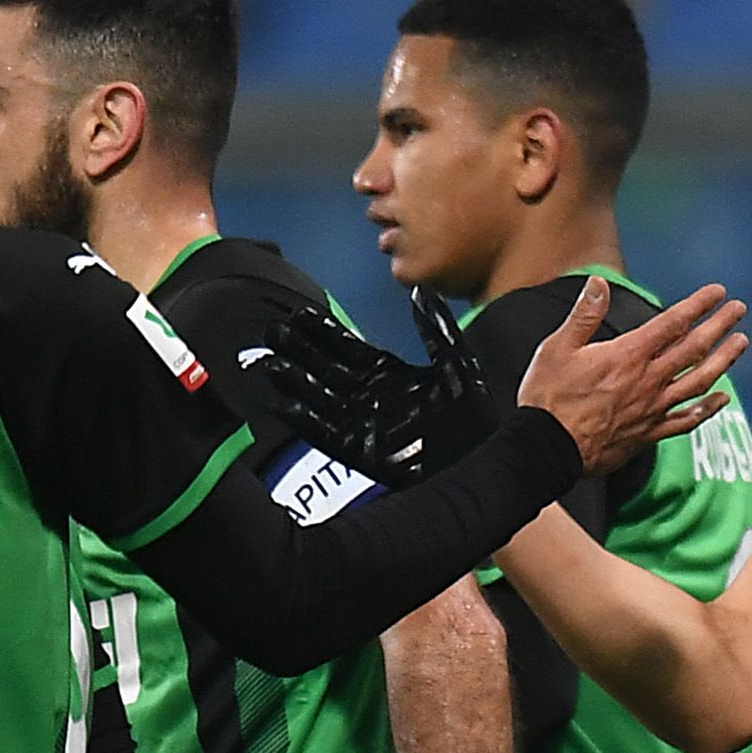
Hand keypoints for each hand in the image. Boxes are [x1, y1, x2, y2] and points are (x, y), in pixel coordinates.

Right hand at [257, 288, 495, 486]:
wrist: (481, 460)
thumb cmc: (472, 416)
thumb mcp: (456, 363)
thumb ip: (435, 329)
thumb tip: (420, 293)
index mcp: (385, 374)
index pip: (344, 347)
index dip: (321, 332)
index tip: (299, 314)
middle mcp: (367, 397)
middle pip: (323, 369)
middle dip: (299, 351)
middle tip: (273, 331)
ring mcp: (360, 424)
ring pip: (318, 398)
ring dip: (294, 382)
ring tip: (270, 363)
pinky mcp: (359, 452)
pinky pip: (325, 434)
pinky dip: (306, 421)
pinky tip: (286, 404)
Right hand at [517, 279, 747, 474]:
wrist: (547, 449)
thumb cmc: (548, 399)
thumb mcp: (557, 348)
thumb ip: (584, 315)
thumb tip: (598, 283)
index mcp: (628, 355)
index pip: (672, 323)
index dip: (698, 305)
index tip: (718, 292)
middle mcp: (648, 380)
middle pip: (694, 348)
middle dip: (720, 325)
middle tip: (739, 310)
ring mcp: (653, 409)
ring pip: (699, 381)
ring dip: (724, 360)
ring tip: (741, 344)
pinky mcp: (649, 434)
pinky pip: (687, 421)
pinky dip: (708, 409)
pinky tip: (724, 399)